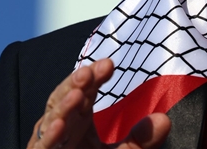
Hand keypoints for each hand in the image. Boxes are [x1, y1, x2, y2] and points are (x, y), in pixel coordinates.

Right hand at [27, 58, 170, 148]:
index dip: (94, 75)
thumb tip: (164, 120)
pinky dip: (50, 135)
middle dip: (76, 83)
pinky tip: (60, 125)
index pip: (86, 88)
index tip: (109, 65)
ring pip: (51, 118)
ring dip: (63, 106)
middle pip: (65, 97)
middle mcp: (62, 125)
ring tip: (77, 94)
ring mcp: (49, 141)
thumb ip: (141, 139)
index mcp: (80, 117)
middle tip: (89, 73)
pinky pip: (42, 146)